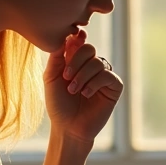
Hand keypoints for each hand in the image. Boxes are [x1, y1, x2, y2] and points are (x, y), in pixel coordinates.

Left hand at [44, 29, 122, 150]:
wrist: (68, 128)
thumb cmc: (58, 105)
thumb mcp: (51, 78)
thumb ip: (56, 57)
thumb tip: (65, 36)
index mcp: (75, 61)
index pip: (79, 42)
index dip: (77, 38)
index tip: (74, 39)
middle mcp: (91, 66)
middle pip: (89, 49)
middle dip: (76, 61)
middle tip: (66, 77)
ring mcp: (103, 76)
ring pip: (97, 62)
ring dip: (83, 76)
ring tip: (73, 91)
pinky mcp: (114, 87)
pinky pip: (107, 75)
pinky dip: (94, 83)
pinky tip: (86, 94)